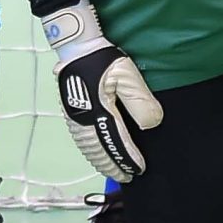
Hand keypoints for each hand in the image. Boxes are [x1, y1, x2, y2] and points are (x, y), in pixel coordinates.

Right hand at [41, 0, 163, 181]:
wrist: (76, 46)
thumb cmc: (103, 59)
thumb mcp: (128, 75)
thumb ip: (140, 100)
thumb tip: (152, 124)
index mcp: (101, 112)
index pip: (117, 142)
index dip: (128, 158)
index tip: (139, 169)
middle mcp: (86, 119)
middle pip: (100, 150)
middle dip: (114, 165)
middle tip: (127, 176)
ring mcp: (75, 117)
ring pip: (89, 148)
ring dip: (101, 162)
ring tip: (112, 171)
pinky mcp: (70, 112)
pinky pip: (80, 140)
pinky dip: (89, 152)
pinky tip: (94, 154)